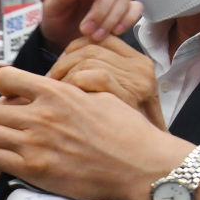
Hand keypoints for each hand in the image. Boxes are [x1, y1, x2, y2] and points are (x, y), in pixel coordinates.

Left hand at [0, 66, 191, 199]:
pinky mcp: (34, 170)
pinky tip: (1, 162)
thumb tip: (51, 90)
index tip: (3, 97)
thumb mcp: (98, 97)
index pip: (4, 77)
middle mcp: (40, 115)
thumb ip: (68, 93)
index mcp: (55, 92)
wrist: (141, 166)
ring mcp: (35, 143)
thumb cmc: (126, 132)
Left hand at [38, 0, 140, 51]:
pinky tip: (116, 32)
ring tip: (96, 37)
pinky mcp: (123, 11)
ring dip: (112, 20)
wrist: (61, 36)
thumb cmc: (56, 18)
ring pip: (124, 1)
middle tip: (86, 31)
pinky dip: (128, 20)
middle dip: (101, 12)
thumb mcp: (51, 8)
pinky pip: (135, 10)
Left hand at [49, 35, 164, 128]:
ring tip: (55, 94)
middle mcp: (139, 68)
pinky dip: (71, 86)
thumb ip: (101, 76)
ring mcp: (135, 81)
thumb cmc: (126, 134)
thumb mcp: (120, 97)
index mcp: (139, 62)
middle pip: (88, 48)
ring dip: (64, 76)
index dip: (72, 49)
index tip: (59, 66)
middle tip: (50, 81)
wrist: (149, 160)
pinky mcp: (127, 95)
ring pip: (85, 61)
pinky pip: (88, 77)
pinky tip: (65, 102)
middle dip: (63, 63)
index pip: (99, 39)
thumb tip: (60, 66)